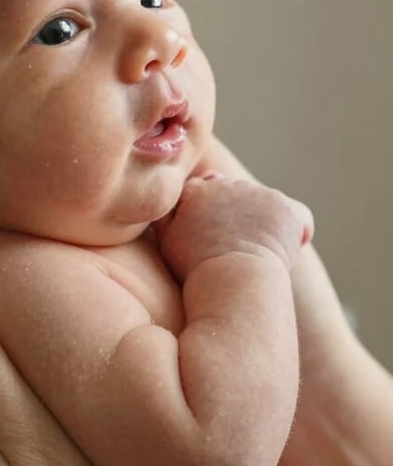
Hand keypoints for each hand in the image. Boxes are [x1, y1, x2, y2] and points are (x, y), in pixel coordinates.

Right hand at [154, 173, 313, 280]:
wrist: (231, 280)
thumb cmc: (194, 269)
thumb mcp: (165, 239)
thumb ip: (166, 213)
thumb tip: (171, 199)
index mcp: (197, 189)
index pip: (205, 187)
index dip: (209, 208)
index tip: (211, 230)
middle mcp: (230, 184)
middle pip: (236, 193)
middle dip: (236, 212)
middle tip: (232, 244)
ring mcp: (261, 195)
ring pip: (266, 204)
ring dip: (263, 220)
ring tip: (255, 252)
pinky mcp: (288, 210)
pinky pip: (299, 216)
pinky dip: (295, 230)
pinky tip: (287, 247)